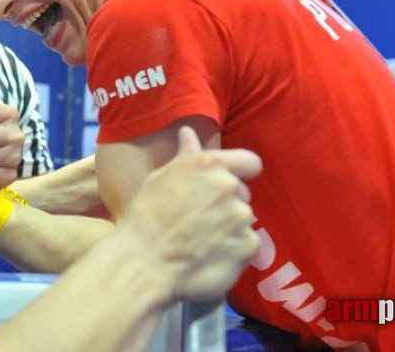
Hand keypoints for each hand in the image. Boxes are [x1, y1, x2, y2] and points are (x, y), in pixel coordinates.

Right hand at [116, 127, 260, 302]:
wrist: (144, 262)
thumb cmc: (146, 217)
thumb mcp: (160, 178)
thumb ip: (185, 156)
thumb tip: (189, 132)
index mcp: (210, 165)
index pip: (250, 162)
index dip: (241, 171)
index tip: (229, 182)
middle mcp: (230, 187)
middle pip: (241, 194)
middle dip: (226, 204)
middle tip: (199, 219)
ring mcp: (241, 218)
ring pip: (242, 220)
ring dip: (229, 228)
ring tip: (200, 241)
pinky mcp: (247, 247)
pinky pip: (246, 246)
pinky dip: (233, 251)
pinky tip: (209, 256)